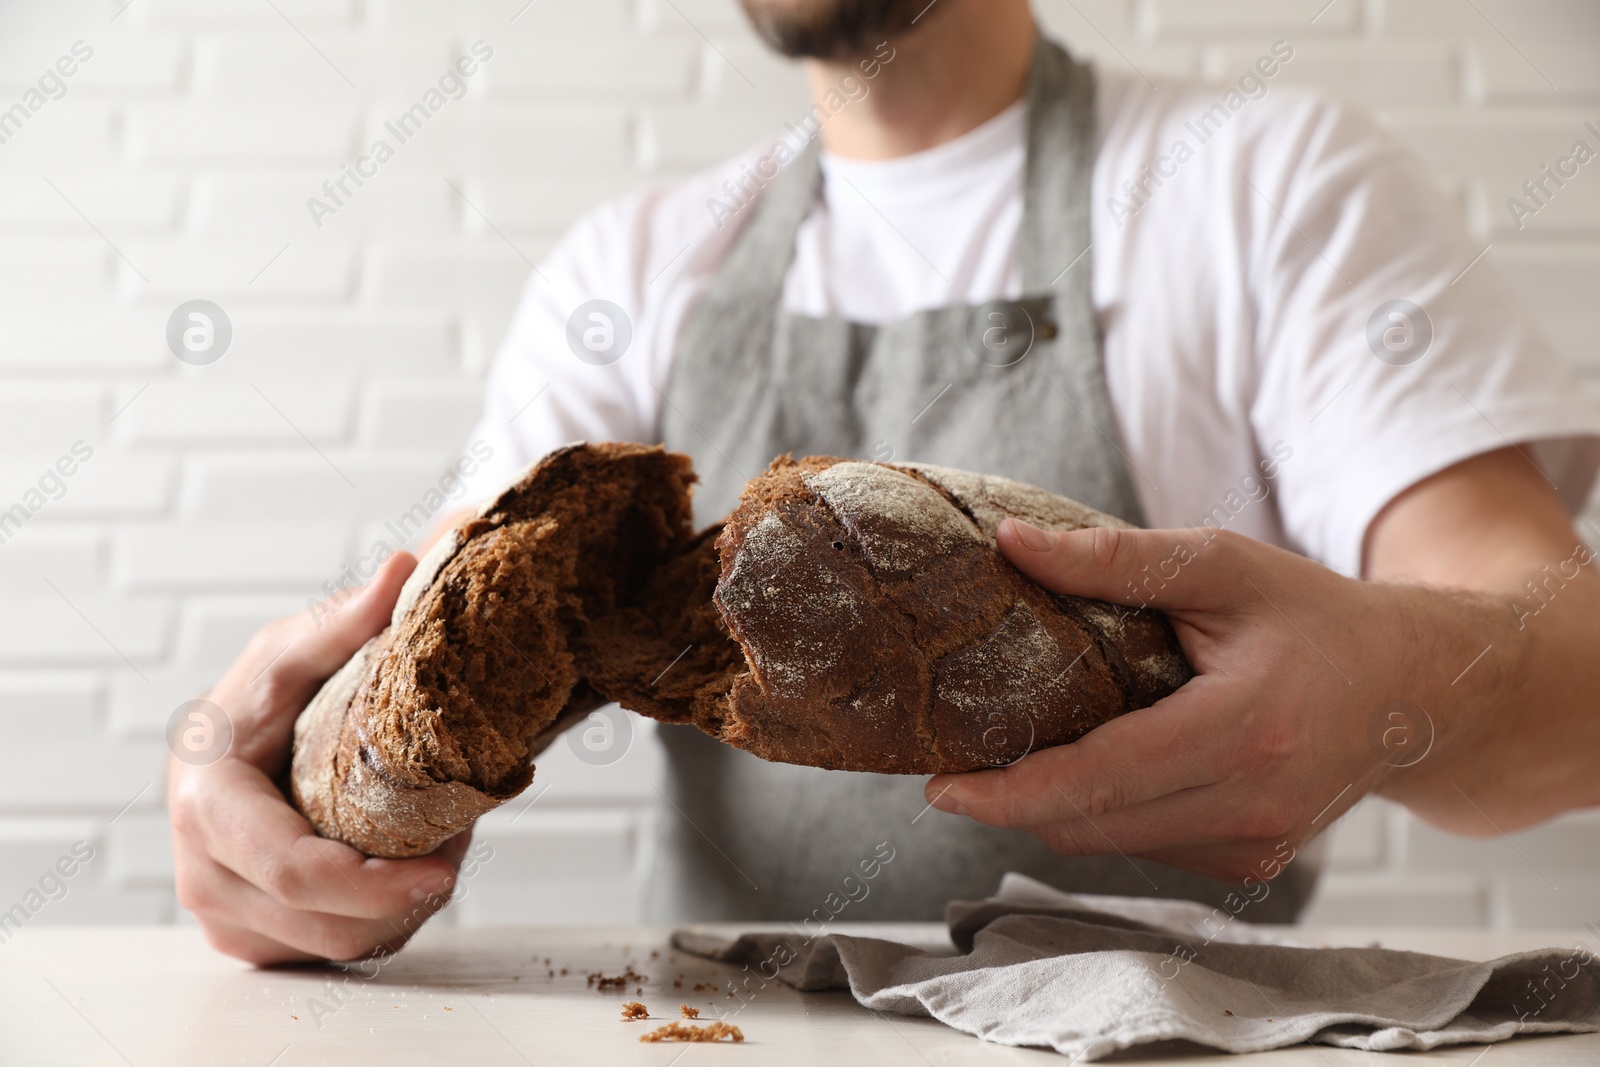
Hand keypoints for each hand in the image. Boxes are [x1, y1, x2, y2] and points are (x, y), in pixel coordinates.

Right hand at [168, 552, 471, 964]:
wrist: (230, 744)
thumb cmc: (261, 697)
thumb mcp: (297, 650)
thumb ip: (346, 619)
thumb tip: (403, 568)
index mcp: (207, 805)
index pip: (293, 870)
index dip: (373, 882)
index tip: (446, 866)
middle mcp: (203, 874)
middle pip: (324, 922)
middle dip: (405, 894)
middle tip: (457, 846)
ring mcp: (224, 916)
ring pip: (334, 947)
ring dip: (399, 909)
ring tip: (435, 849)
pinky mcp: (251, 937)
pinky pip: (328, 952)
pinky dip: (377, 922)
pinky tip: (400, 873)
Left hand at [924, 519, 1434, 883]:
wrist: (1417, 691)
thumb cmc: (1318, 619)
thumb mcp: (1223, 566)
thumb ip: (1116, 559)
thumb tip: (1013, 544)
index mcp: (1245, 734)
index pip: (1101, 780)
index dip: (1012, 792)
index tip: (942, 787)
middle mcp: (1252, 808)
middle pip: (1092, 824)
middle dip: (1013, 801)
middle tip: (955, 758)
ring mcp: (1255, 847)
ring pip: (1111, 843)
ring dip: (1055, 807)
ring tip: (1017, 751)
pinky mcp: (1251, 863)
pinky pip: (1146, 845)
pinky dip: (1106, 812)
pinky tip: (1095, 763)